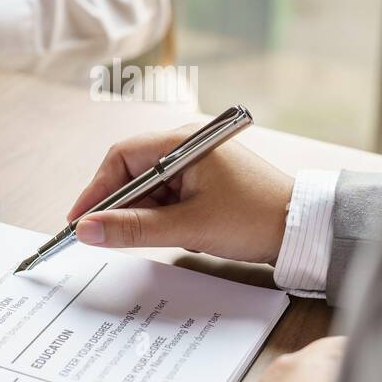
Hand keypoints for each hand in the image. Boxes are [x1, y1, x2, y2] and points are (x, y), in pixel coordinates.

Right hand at [66, 125, 293, 263]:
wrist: (302, 229)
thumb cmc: (254, 218)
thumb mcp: (187, 227)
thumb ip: (133, 229)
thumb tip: (87, 230)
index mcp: (182, 142)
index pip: (121, 157)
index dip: (96, 189)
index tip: (79, 220)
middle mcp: (186, 146)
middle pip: (131, 170)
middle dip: (115, 204)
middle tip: (98, 235)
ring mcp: (195, 164)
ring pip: (147, 187)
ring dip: (138, 213)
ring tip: (136, 239)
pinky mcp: (204, 182)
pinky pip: (166, 196)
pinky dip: (156, 216)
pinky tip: (159, 234)